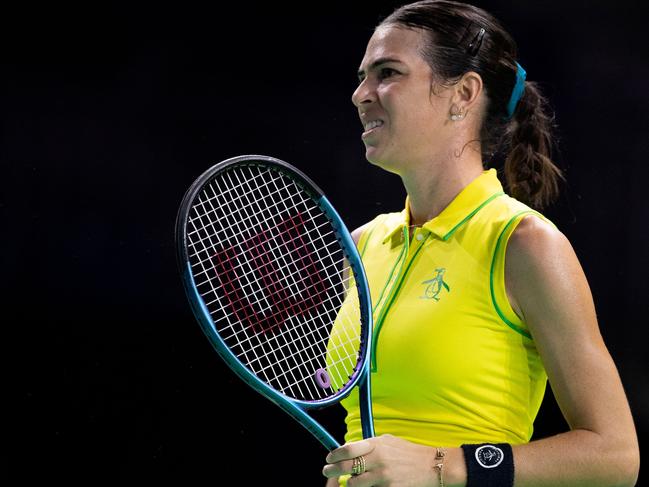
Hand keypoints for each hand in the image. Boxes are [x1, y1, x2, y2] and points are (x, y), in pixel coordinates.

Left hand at [322, 434, 438, 485]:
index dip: (334, 455)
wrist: (432, 467)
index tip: (329, 458)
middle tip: (327, 471)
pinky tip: (363, 486)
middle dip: (333, 470)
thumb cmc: (409, 452)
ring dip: (348, 483)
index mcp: (376, 445)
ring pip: (354, 483)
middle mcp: (378, 460)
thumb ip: (370, 444)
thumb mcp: (388, 441)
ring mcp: (383, 477)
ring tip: (346, 481)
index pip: (348, 449)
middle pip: (346, 466)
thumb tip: (350, 448)